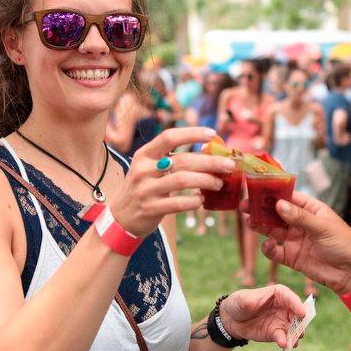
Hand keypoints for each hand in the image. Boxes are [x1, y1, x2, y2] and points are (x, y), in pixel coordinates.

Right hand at [109, 127, 235, 237]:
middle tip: (229, 165)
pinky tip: (201, 200)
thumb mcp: (150, 168)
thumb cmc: (144, 188)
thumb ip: (173, 159)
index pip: (169, 137)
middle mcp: (143, 169)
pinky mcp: (150, 209)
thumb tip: (210, 152)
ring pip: (182, 180)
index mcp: (144, 154)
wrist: (121, 217)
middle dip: (210, 161)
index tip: (213, 134)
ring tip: (218, 184)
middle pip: (182, 160)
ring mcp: (146, 189)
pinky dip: (193, 201)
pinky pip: (178, 203)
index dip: (192, 133)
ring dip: (206, 181)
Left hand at [219, 284, 306, 347]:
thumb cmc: (239, 303)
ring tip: (294, 341)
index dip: (297, 305)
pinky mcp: (276, 333)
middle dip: (300, 323)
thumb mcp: (243, 299)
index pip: (290, 298)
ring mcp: (282, 321)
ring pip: (293, 328)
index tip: (302, 314)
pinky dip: (286, 342)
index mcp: (278, 294)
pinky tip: (284, 345)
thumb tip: (254, 303)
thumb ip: (250, 301)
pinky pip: (284, 338)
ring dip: (296, 335)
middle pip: (296, 314)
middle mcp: (284, 307)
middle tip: (301, 331)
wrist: (231, 319)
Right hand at [241, 192, 350, 294]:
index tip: (257, 190)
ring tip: (249, 221)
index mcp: (312, 210)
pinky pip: (275, 251)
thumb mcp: (323, 227)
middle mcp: (301, 223)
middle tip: (245, 205)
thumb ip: (300, 217)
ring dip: (261, 226)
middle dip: (261, 209)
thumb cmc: (344, 244)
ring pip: (273, 230)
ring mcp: (295, 240)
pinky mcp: (292, 257)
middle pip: (277, 214)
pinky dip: (268, 249)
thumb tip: (279, 205)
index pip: (289, 198)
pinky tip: (267, 245)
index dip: (273, 194)